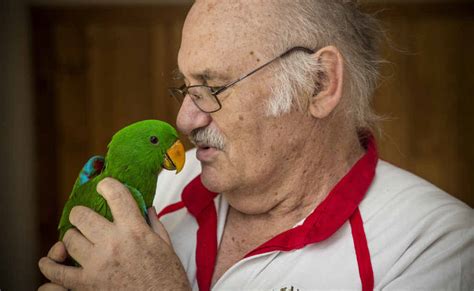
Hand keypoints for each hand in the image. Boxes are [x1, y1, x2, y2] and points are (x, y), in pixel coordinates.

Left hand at [38, 178, 189, 289]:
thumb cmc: (168, 278)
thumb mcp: (166, 246)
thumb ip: (153, 224)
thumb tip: (146, 208)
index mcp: (135, 231)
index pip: (116, 194)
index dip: (107, 185)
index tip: (104, 187)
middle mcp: (113, 243)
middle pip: (82, 215)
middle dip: (83, 214)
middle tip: (87, 218)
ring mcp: (96, 264)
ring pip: (69, 239)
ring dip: (74, 238)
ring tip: (80, 241)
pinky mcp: (86, 285)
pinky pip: (57, 272)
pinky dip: (50, 266)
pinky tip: (51, 261)